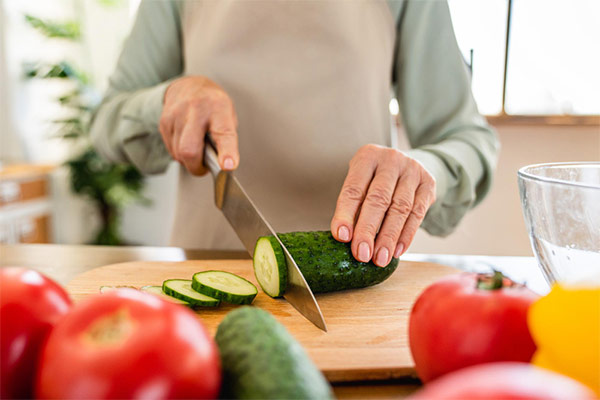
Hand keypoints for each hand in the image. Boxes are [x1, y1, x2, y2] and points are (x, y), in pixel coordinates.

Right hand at [159, 76, 238, 174]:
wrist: (189, 86)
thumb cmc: (213, 106)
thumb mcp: (228, 116)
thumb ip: (226, 140)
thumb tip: (222, 165)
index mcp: (218, 108)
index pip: (223, 134)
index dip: (227, 153)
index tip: (228, 166)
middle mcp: (196, 109)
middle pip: (190, 149)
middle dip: (197, 167)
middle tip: (204, 167)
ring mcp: (176, 115)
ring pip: (179, 153)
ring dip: (189, 160)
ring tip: (198, 149)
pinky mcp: (164, 122)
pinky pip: (171, 150)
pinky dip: (180, 153)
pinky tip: (187, 142)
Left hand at [331, 144, 435, 266]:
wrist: (407, 166)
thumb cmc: (375, 179)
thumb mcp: (360, 183)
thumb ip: (353, 207)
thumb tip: (346, 238)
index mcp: (367, 156)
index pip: (354, 189)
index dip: (346, 214)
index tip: (342, 237)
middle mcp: (391, 160)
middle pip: (378, 199)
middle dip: (368, 230)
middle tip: (361, 254)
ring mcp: (412, 170)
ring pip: (400, 208)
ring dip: (388, 237)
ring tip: (379, 258)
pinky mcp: (428, 184)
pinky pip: (417, 214)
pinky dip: (406, 235)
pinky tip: (396, 251)